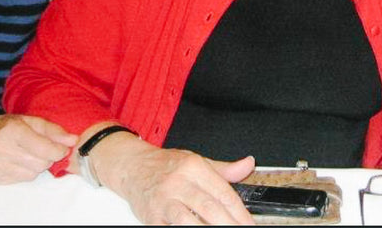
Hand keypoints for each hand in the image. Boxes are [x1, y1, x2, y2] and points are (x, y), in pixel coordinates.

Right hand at [0, 114, 77, 184]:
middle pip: (41, 163)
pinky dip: (27, 171)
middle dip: (49, 157)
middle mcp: (3, 149)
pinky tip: (19, 162)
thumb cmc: (7, 127)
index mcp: (13, 131)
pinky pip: (23, 179)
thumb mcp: (30, 121)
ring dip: (38, 165)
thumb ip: (53, 130)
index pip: (44, 148)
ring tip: (29, 154)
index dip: (59, 150)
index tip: (64, 148)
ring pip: (34, 173)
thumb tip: (73, 140)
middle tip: (44, 149)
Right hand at [93, 134, 255, 224]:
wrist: (132, 166)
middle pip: (209, 208)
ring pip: (187, 220)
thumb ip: (224, 169)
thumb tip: (248, 164)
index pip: (223, 193)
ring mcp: (163, 201)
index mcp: (194, 167)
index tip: (250, 225)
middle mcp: (178, 183)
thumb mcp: (196, 160)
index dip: (240, 213)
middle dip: (227, 224)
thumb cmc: (165, 166)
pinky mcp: (151, 217)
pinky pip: (169, 227)